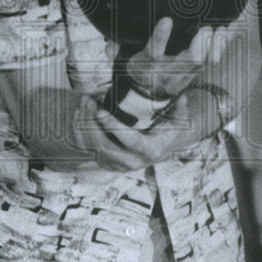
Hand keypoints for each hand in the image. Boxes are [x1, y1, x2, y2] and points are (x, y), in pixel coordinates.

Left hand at [72, 93, 192, 171]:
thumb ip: (180, 109)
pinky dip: (80, 131)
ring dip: (84, 124)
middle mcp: (132, 162)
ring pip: (93, 148)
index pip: (129, 140)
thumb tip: (181, 97)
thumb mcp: (178, 120)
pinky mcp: (107, 162)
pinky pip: (88, 149)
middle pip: (105, 146)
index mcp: (149, 151)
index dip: (113, 127)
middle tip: (89, 102)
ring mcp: (117, 164)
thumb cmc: (168, 129)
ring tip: (85, 102)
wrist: (160, 146)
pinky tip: (80, 113)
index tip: (101, 111)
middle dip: (92, 123)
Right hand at [124, 17, 222, 98]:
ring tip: (220, 28)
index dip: (160, 37)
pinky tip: (225, 32)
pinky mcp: (194, 73)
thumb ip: (116, 51)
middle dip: (199, 44)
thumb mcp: (122, 61)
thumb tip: (109, 46)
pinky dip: (219, 46)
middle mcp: (167, 71)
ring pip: (203, 62)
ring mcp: (183, 74)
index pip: (153, 51)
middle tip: (206, 27)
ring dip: (213, 45)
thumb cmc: (136, 69)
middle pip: (187, 61)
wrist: (147, 95)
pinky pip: (210, 61)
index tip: (166, 20)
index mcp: (147, 64)